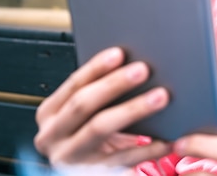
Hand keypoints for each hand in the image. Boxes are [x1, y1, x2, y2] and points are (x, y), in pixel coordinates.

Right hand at [34, 47, 172, 168]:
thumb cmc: (89, 136)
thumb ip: (100, 93)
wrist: (83, 174)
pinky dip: (146, 149)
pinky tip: (166, 138)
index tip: (119, 53)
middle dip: (115, 84)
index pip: (73, 84)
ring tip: (160, 97)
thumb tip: (132, 63)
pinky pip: (121, 159)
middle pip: (84, 103)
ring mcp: (69, 158)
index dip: (96, 67)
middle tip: (144, 69)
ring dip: (133, 109)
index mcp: (50, 113)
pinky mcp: (89, 175)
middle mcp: (52, 136)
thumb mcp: (85, 115)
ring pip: (101, 127)